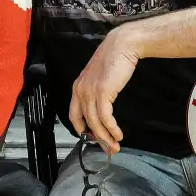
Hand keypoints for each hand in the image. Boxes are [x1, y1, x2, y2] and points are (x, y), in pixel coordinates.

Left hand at [69, 26, 140, 154]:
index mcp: (77, 88)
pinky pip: (105, 117)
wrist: (122, 46)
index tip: (93, 139)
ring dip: (106, 137)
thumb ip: (96, 92)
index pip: (74, 115)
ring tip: (115, 146)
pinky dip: (111, 129)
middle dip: (96, 139)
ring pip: (95, 123)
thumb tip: (102, 109)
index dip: (82, 130)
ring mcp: (89, 92)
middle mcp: (80, 91)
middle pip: (85, 122)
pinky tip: (118, 135)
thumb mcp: (100, 78)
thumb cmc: (114, 60)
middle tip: (106, 149)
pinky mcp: (102, 93)